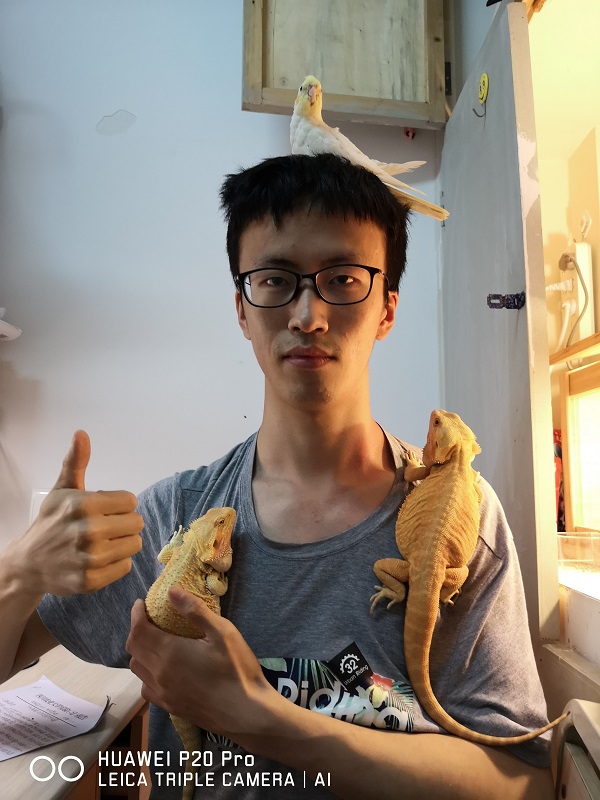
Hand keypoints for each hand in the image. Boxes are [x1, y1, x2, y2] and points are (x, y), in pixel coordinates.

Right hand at [17, 430, 143, 595]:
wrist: (28, 563)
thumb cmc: (51, 522)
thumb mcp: (63, 489)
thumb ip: (76, 462)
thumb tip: (81, 433)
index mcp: (84, 504)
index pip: (131, 501)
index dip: (119, 504)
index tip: (105, 509)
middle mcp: (89, 531)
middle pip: (136, 523)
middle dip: (123, 523)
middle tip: (105, 527)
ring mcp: (90, 558)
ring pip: (134, 544)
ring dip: (122, 543)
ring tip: (103, 542)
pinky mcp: (92, 580)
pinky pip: (125, 566)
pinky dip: (116, 563)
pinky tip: (99, 559)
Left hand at [127, 586, 271, 739]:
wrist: (246, 713)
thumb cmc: (236, 669)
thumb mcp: (222, 633)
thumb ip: (195, 611)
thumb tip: (171, 591)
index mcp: (169, 653)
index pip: (139, 631)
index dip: (136, 615)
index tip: (141, 604)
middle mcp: (159, 674)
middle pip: (134, 649)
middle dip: (137, 630)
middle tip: (149, 618)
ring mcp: (163, 694)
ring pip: (137, 668)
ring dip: (140, 651)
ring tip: (155, 640)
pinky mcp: (169, 707)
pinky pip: (146, 687)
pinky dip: (146, 673)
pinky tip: (162, 669)